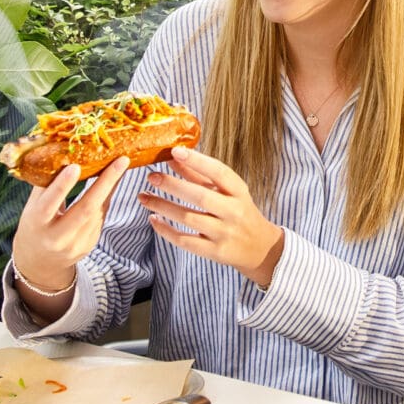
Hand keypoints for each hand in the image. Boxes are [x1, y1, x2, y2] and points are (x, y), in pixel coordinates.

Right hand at [11, 162, 126, 298]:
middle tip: (121, 161)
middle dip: (105, 183)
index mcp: (37, 224)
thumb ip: (45, 185)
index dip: (62, 186)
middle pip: (85, 209)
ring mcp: (76, 244)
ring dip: (111, 187)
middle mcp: (57, 237)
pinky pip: (101, 217)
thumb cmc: (34, 225)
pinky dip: (107, 197)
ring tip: (121, 164)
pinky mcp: (89, 244)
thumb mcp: (32, 207)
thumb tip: (59, 153)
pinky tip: (114, 181)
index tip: (76, 166)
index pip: (49, 204)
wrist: (40, 262)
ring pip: (98, 212)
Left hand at [139, 147, 287, 288]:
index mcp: (239, 192)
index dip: (197, 161)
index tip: (175, 151)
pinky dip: (166, 230)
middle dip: (173, 185)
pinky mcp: (214, 251)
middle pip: (200, 197)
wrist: (259, 247)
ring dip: (162, 206)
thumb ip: (200, 175)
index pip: (218, 172)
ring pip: (188, 218)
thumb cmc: (239, 212)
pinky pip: (185, 241)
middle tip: (151, 176)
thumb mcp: (227, 191)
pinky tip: (153, 219)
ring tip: (143, 197)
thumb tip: (174, 157)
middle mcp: (233, 211)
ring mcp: (224, 233)